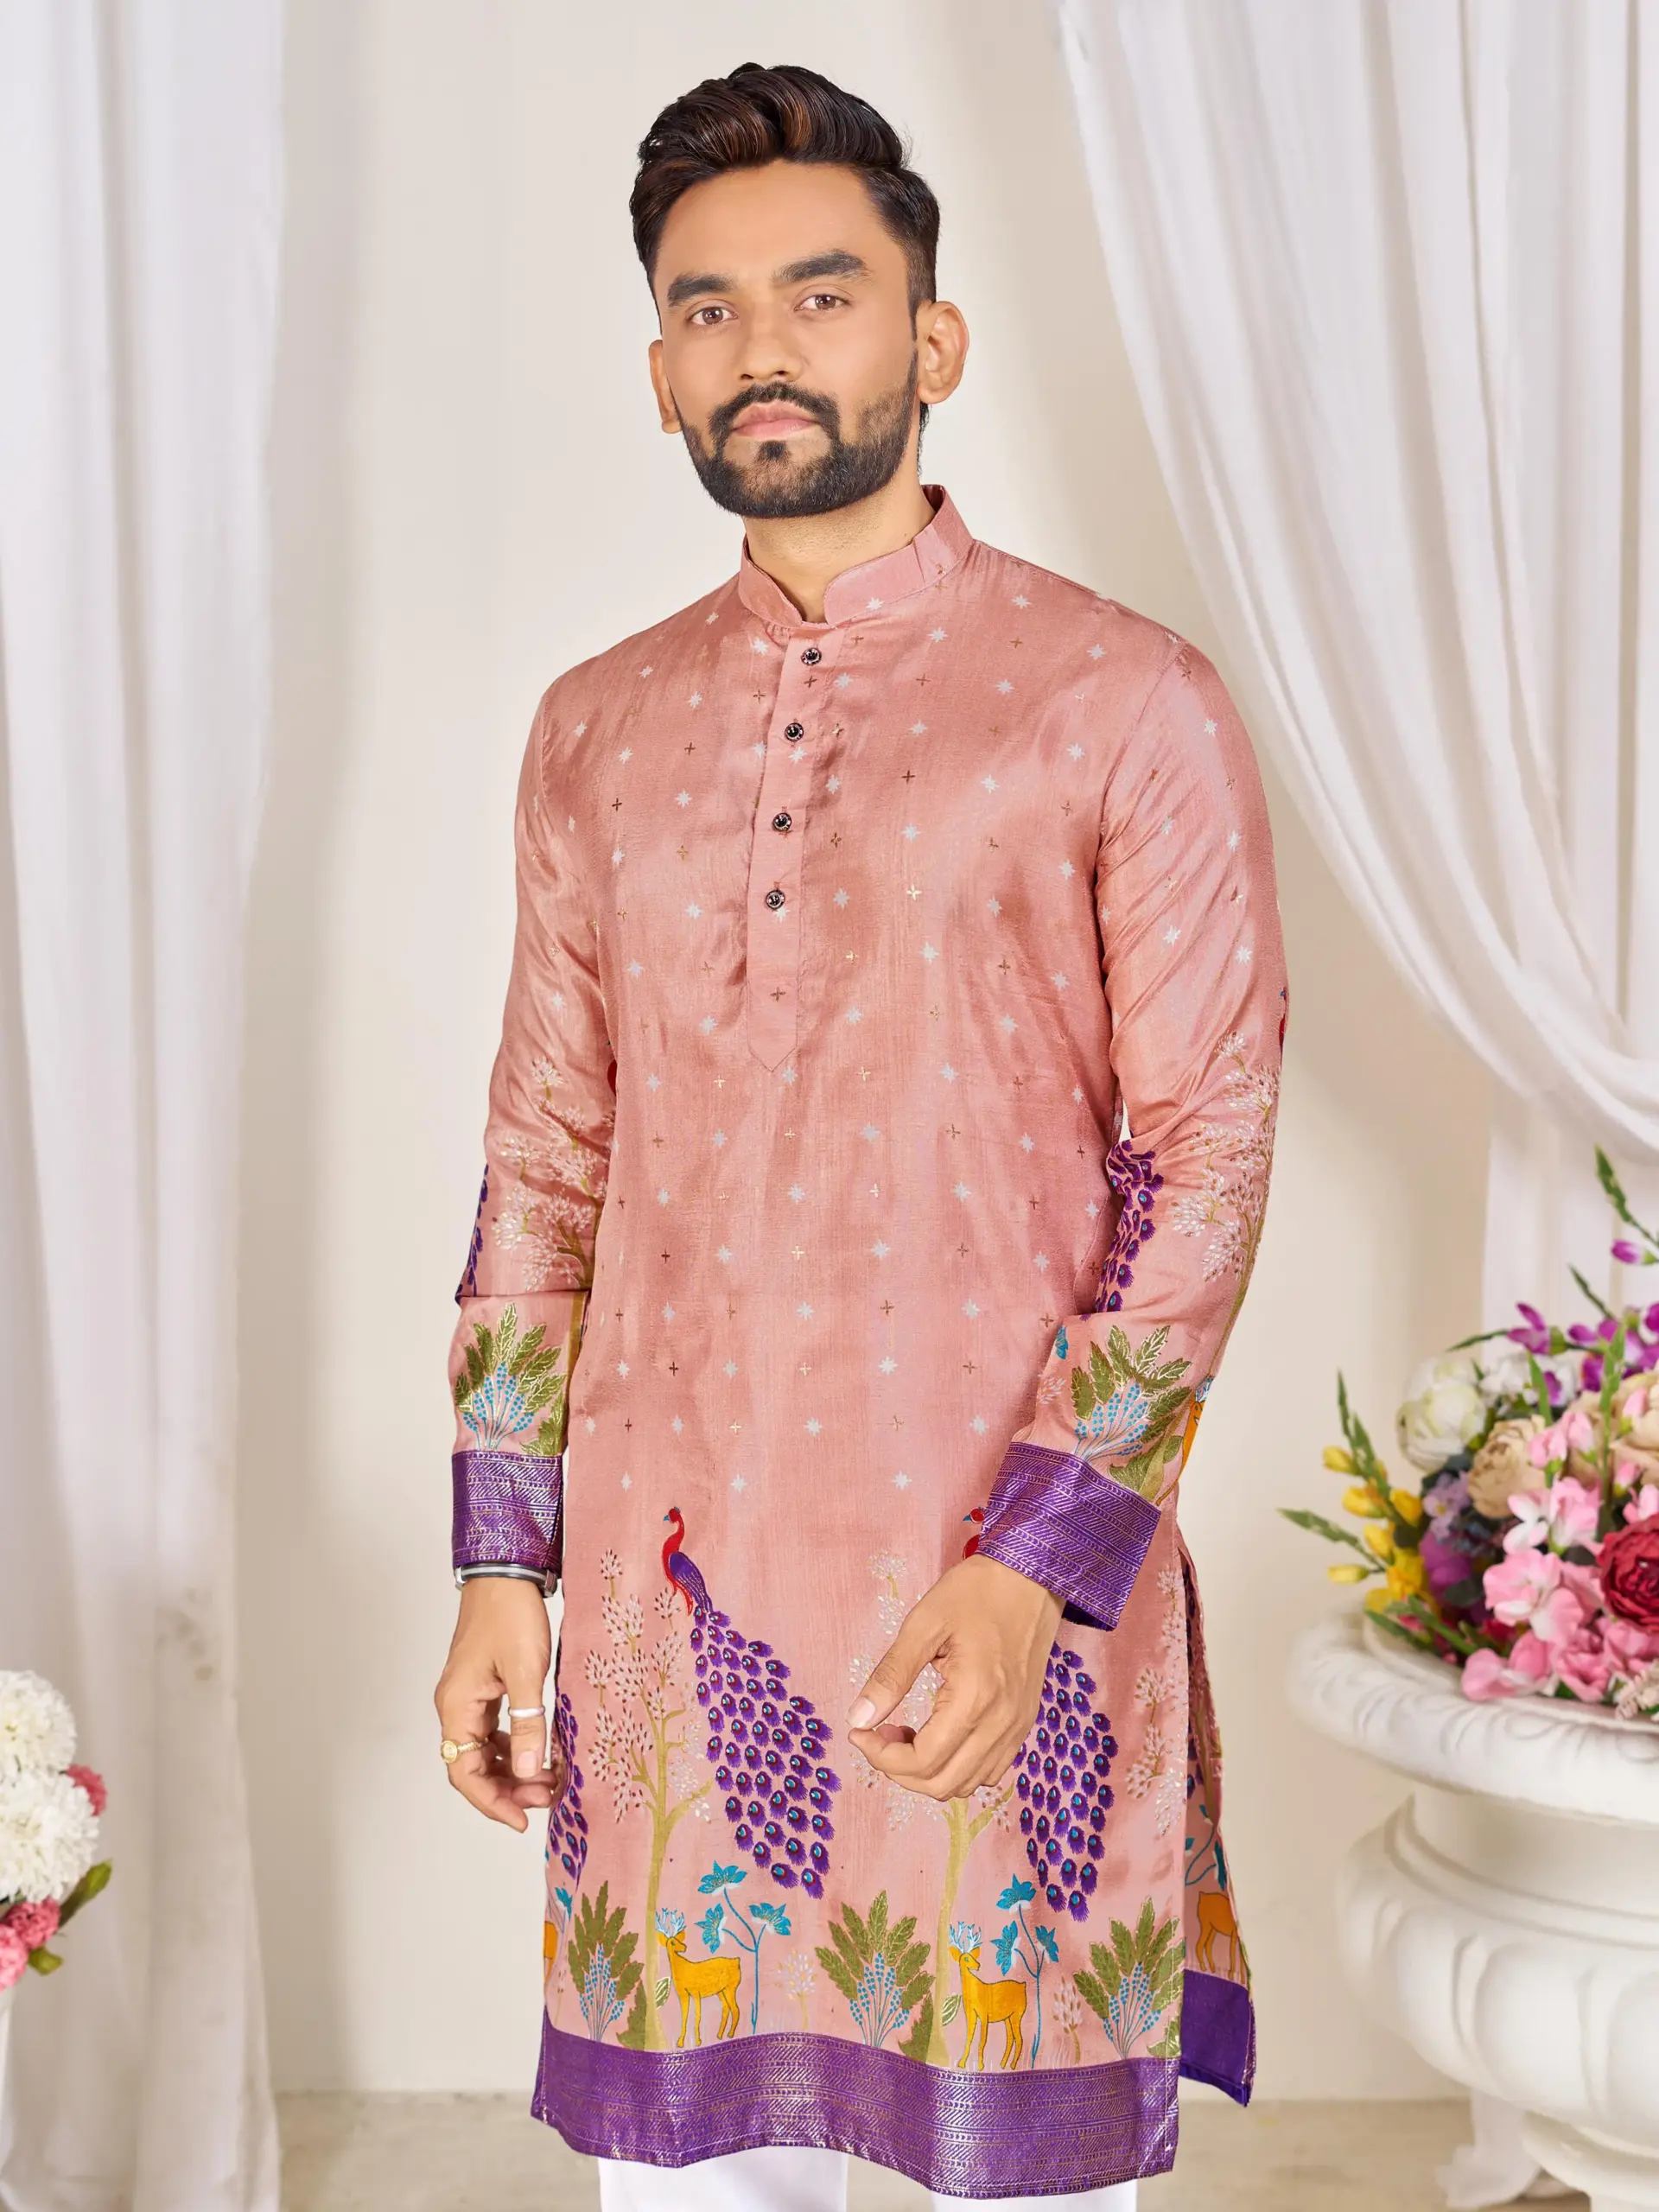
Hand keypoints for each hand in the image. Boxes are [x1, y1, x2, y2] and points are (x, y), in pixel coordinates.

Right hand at [434, 1577, 560, 1829]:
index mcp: (456, 1705)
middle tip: (547, 1796)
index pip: (464, 1772)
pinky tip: (541, 1751)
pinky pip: (494, 1731)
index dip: (492, 1802)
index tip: (522, 1820)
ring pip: (485, 1751)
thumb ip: (528, 1722)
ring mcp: (469, 1698)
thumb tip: (528, 1769)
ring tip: (550, 1779)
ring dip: (514, 1769)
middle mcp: (456, 1706)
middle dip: (508, 1789)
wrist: (506, 1573)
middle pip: (472, 1767)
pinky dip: (516, 1745)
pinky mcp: (484, 1688)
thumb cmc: (511, 1614)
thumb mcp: (526, 1671)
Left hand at [847, 1554, 1063, 1800]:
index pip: (923, 1761)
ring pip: (967, 1784)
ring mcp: (1017, 1727)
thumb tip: (858, 1718)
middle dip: (899, 1769)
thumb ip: (891, 1675)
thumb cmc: (975, 1593)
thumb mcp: (923, 1624)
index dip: (881, 1757)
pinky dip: (957, 1767)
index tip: (859, 1732)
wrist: (1030, 1578)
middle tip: (878, 1734)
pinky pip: (989, 1769)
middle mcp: (1001, 1723)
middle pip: (943, 1784)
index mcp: (974, 1698)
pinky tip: (938, 1735)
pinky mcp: (1023, 1723)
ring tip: (905, 1734)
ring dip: (928, 1772)